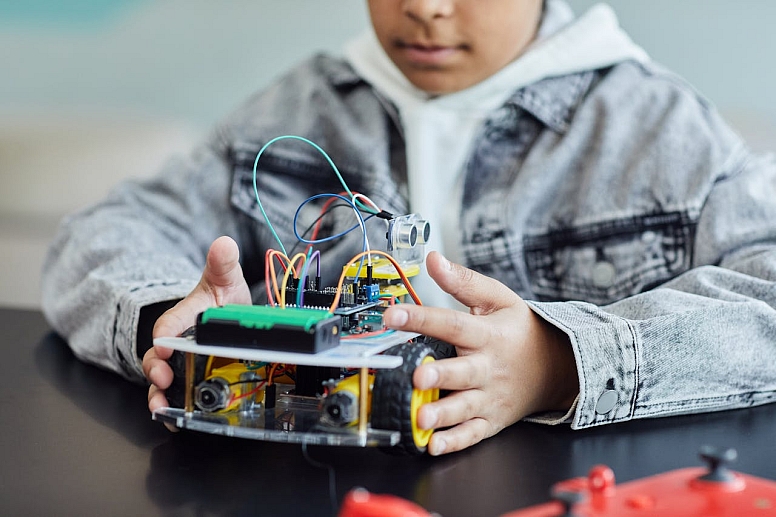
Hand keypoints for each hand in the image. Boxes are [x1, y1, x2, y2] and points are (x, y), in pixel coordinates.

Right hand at [142, 236, 251, 415]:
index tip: (166, 344)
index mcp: (183, 318)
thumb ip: (222, 264)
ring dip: (159, 397)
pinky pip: (177, 398)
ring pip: (162, 383)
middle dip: (156, 370)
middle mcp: (176, 344)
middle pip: (157, 359)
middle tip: (162, 379)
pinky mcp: (189, 381)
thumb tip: (223, 244)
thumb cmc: (219, 300)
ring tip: (161, 410)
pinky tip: (175, 421)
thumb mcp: (224, 281)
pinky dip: (173, 411)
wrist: (226, 318)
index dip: (166, 335)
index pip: (168, 325)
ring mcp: (181, 365)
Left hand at [382, 251, 577, 454]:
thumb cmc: (520, 330)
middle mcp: (488, 367)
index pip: (452, 323)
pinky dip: (454, 441)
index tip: (393, 314)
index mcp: (487, 334)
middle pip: (462, 371)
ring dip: (443, 413)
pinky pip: (472, 433)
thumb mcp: (498, 299)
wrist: (557, 366)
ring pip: (465, 407)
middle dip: (440, 375)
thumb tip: (433, 260)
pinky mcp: (491, 419)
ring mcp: (490, 396)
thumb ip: (464, 281)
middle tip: (418, 376)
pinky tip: (434, 445)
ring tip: (422, 417)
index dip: (422, 318)